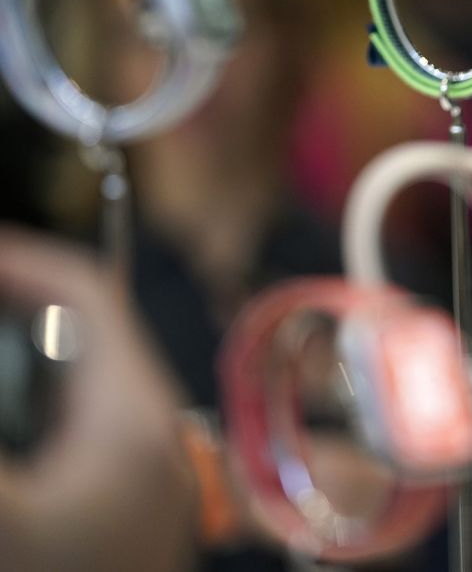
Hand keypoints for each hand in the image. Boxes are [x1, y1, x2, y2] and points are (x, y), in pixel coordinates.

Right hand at [0, 227, 196, 571]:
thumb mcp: (7, 519)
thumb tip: (2, 370)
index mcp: (131, 417)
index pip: (84, 295)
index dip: (16, 260)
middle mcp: (149, 432)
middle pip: (74, 334)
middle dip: (11, 315)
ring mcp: (139, 470)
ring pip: (71, 384)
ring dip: (18, 365)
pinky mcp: (122, 505)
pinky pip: (70, 430)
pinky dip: (29, 416)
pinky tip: (11, 431)